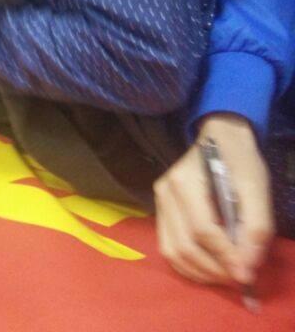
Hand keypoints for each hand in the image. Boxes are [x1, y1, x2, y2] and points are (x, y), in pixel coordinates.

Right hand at [154, 114, 273, 287]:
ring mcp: (159, 202)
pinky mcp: (160, 211)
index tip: (247, 276)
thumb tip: (248, 265)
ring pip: (172, 252)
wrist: (219, 138)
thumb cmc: (239, 162)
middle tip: (240, 277)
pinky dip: (188, 266)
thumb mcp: (257, 188)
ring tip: (225, 275)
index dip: (226, 257)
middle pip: (185, 246)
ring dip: (200, 272)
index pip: (203, 230)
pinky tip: (208, 268)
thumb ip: (256, 226)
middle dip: (214, 269)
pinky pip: (168, 247)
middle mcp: (165, 193)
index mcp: (186, 182)